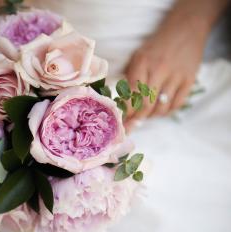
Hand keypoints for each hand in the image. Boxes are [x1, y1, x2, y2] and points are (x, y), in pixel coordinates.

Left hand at [123, 0, 227, 129]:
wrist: (184, 30)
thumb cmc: (155, 47)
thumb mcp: (137, 57)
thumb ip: (129, 78)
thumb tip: (121, 104)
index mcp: (141, 63)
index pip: (130, 95)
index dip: (124, 112)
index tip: (120, 122)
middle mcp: (158, 70)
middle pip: (145, 105)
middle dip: (136, 119)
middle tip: (131, 125)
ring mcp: (175, 76)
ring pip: (160, 108)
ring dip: (151, 116)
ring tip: (145, 115)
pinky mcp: (189, 80)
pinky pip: (176, 105)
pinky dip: (166, 112)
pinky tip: (160, 111)